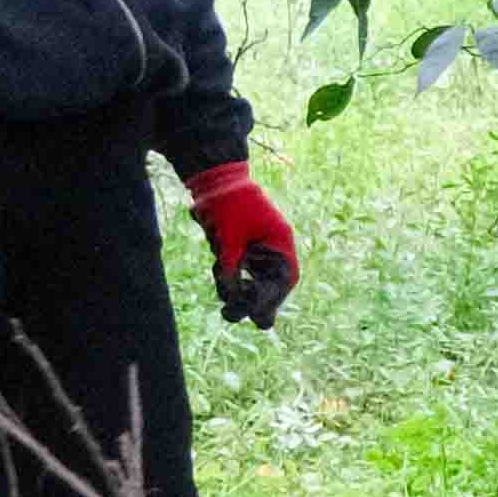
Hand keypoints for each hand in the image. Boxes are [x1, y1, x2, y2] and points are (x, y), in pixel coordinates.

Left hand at [188, 162, 299, 330]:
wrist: (214, 178)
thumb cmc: (228, 206)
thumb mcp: (229, 242)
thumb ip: (232, 271)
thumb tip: (231, 299)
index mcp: (279, 243)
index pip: (283, 281)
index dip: (270, 301)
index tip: (256, 317)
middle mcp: (272, 248)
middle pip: (268, 286)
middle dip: (250, 300)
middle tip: (229, 314)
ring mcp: (258, 247)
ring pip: (251, 280)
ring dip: (234, 283)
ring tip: (220, 271)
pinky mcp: (243, 246)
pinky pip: (239, 270)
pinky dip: (228, 271)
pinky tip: (219, 260)